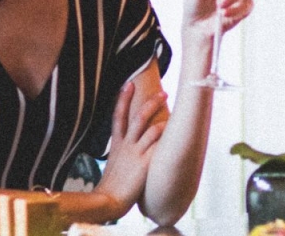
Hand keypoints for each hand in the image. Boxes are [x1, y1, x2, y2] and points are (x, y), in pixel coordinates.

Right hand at [94, 82, 167, 218]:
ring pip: (149, 129)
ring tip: (173, 112)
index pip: (118, 116)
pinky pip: (158, 147)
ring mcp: (135, 154)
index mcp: (117, 144)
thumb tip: (131, 147)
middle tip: (164, 92)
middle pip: (137, 117)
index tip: (128, 83)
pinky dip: (166, 139)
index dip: (123, 99)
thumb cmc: (112, 186)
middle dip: (150, 103)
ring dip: (162, 119)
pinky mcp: (144, 164)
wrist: (108, 201)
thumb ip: (123, 152)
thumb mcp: (115, 164)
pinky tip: (176, 135)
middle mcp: (126, 145)